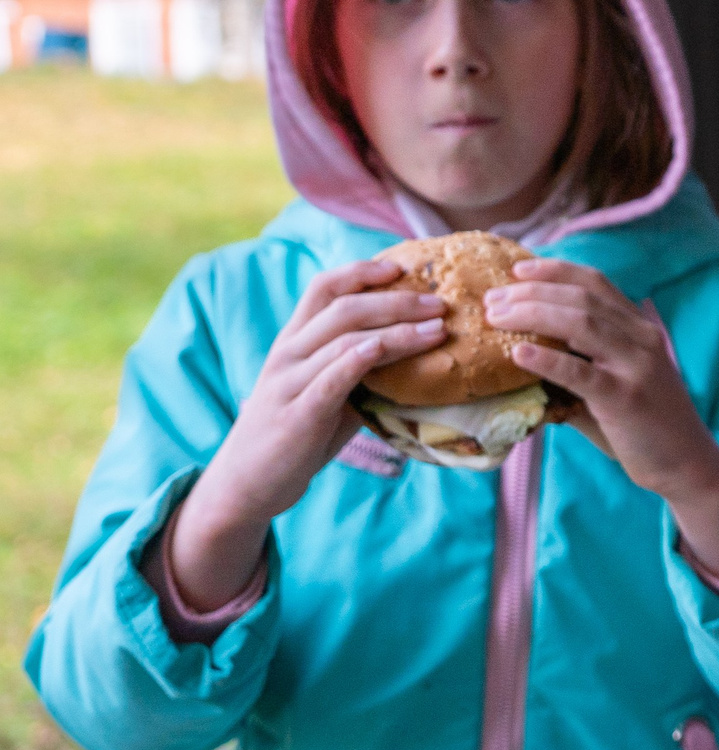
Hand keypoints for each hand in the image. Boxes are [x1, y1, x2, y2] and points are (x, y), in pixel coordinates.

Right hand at [171, 260, 449, 606]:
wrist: (248, 483)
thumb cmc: (297, 435)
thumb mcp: (330, 394)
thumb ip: (363, 372)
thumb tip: (424, 357)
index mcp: (294, 342)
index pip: (324, 288)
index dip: (362, 271)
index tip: (403, 266)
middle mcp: (289, 353)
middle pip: (344, 307)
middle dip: (396, 299)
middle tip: (440, 302)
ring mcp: (291, 381)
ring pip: (345, 338)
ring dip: (397, 329)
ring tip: (438, 329)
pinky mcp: (299, 413)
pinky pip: (333, 377)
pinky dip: (365, 358)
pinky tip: (395, 350)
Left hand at [484, 260, 718, 573]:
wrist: (686, 463)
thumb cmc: (645, 427)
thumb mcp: (616, 385)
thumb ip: (578, 369)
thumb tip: (521, 363)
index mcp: (640, 329)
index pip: (595, 282)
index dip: (555, 270)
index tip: (518, 269)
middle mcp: (641, 338)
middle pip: (581, 297)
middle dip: (531, 292)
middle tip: (492, 300)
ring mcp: (636, 366)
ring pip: (581, 322)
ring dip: (532, 314)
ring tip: (496, 318)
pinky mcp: (626, 398)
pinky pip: (580, 372)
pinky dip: (547, 359)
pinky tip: (518, 354)